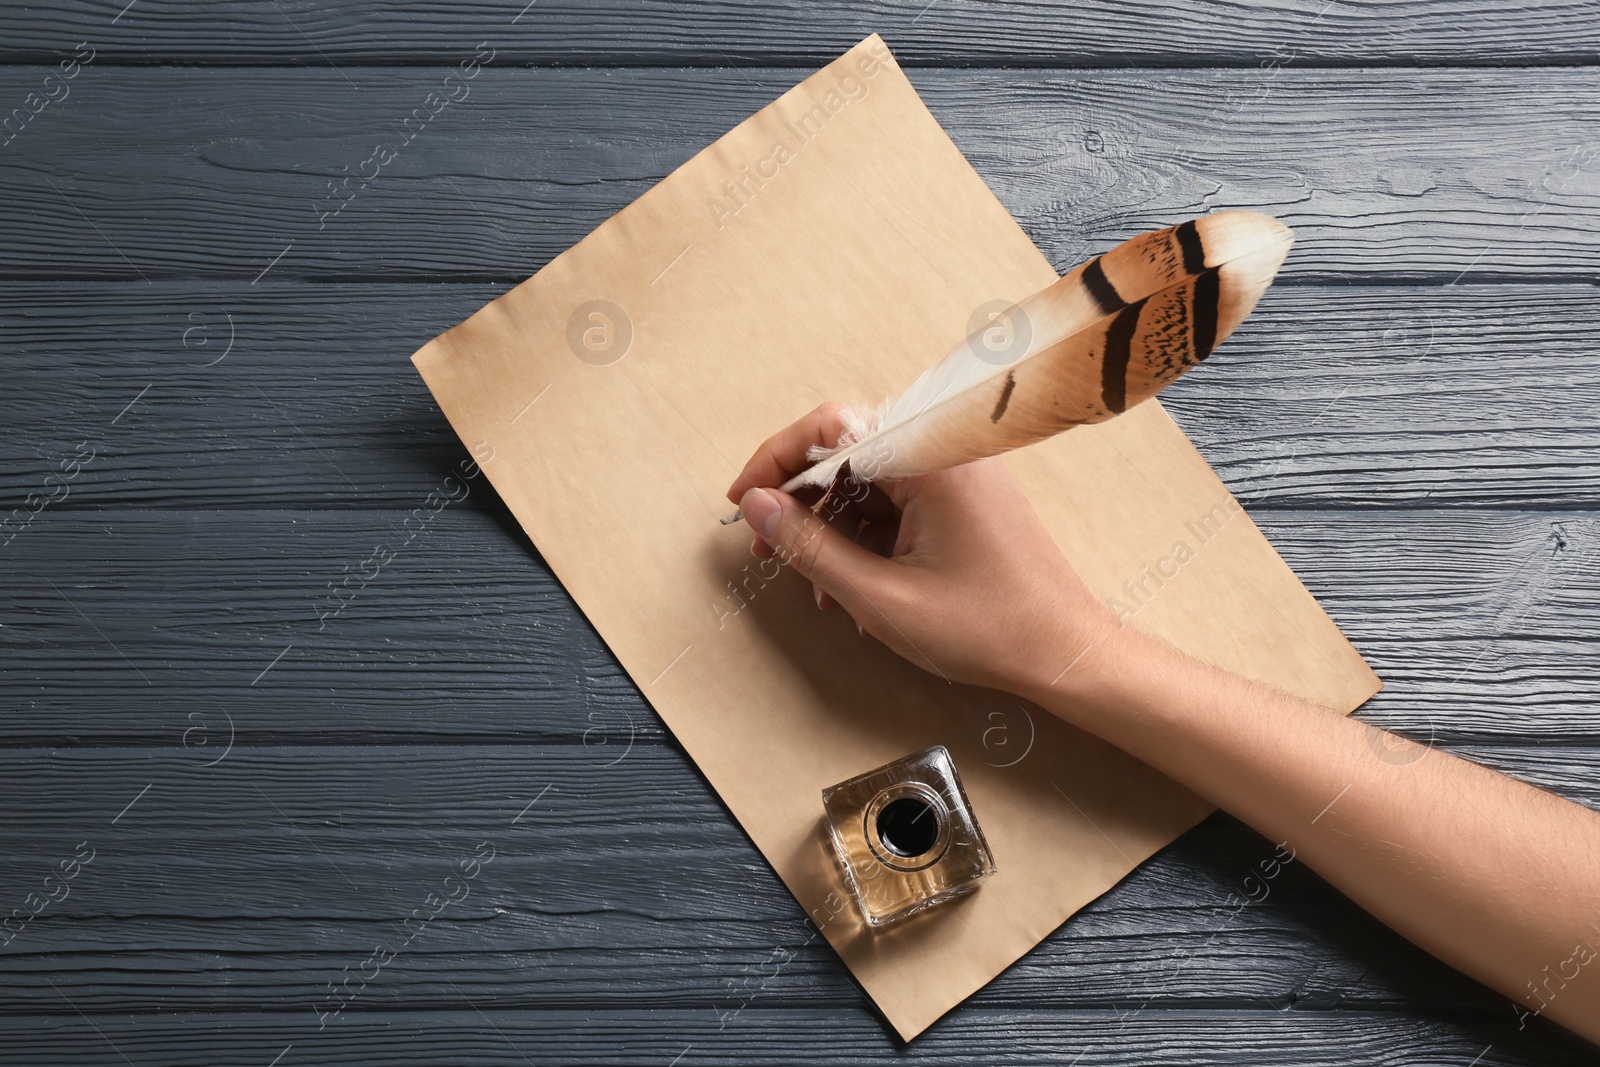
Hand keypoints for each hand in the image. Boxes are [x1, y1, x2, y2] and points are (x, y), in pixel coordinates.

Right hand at [725, 403, 1115, 697]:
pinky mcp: (964, 498)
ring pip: (868, 480)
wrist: (1065, 653)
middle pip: (846, 450)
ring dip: (832, 527)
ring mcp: (957, 473)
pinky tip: (854, 587)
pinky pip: (897, 500)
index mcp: (929, 459)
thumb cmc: (988, 629)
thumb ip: (811, 546)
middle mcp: (945, 451)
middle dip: (800, 502)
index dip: (776, 461)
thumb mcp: (879, 598)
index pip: (831, 427)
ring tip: (819, 588)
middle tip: (770, 550)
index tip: (743, 503)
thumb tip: (757, 506)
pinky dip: (866, 536)